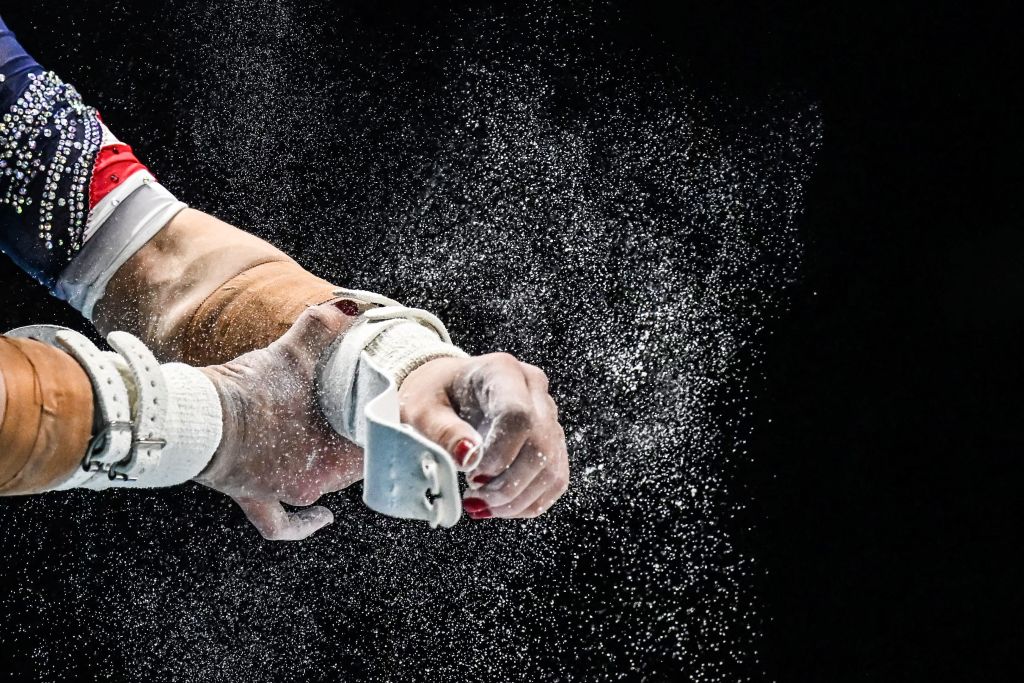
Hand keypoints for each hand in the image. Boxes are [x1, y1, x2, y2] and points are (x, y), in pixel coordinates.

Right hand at [195, 304, 361, 540]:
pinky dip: (302, 525)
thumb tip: (350, 305)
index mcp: (335, 453)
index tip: (385, 410)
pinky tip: (322, 519)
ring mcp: (284, 491)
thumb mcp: (294, 352)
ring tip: (338, 444)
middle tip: (358, 419)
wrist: (201, 418)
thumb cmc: (252, 389)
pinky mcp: (253, 497)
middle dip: (354, 443)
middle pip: (349, 466)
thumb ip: (325, 325)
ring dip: (328, 469)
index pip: (376, 444)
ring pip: (319, 488)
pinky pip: (281, 524)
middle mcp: (315, 479)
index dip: (382, 426)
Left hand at [399, 353, 568, 519]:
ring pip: (551, 469)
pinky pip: (553, 480)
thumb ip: (444, 432)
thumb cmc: (434, 396)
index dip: (499, 454)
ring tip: (483, 506)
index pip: (518, 415)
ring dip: (518, 500)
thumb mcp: (423, 410)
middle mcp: (533, 390)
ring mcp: (548, 416)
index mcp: (502, 372)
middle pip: (540, 445)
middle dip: (507, 485)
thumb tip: (469, 457)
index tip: (471, 475)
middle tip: (474, 499)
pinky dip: (527, 502)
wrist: (447, 391)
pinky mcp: (552, 442)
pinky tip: (499, 506)